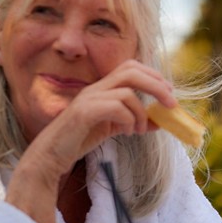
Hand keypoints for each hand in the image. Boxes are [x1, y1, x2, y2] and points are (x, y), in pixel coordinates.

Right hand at [6, 59, 175, 222]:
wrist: (50, 155)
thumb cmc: (79, 139)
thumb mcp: (113, 128)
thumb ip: (134, 121)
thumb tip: (160, 122)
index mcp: (102, 88)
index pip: (130, 67)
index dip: (153, 76)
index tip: (169, 93)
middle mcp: (95, 88)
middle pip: (131, 70)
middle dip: (157, 85)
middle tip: (171, 104)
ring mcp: (88, 98)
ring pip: (127, 92)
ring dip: (141, 112)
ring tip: (138, 130)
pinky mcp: (84, 113)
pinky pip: (116, 107)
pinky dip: (128, 120)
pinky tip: (126, 133)